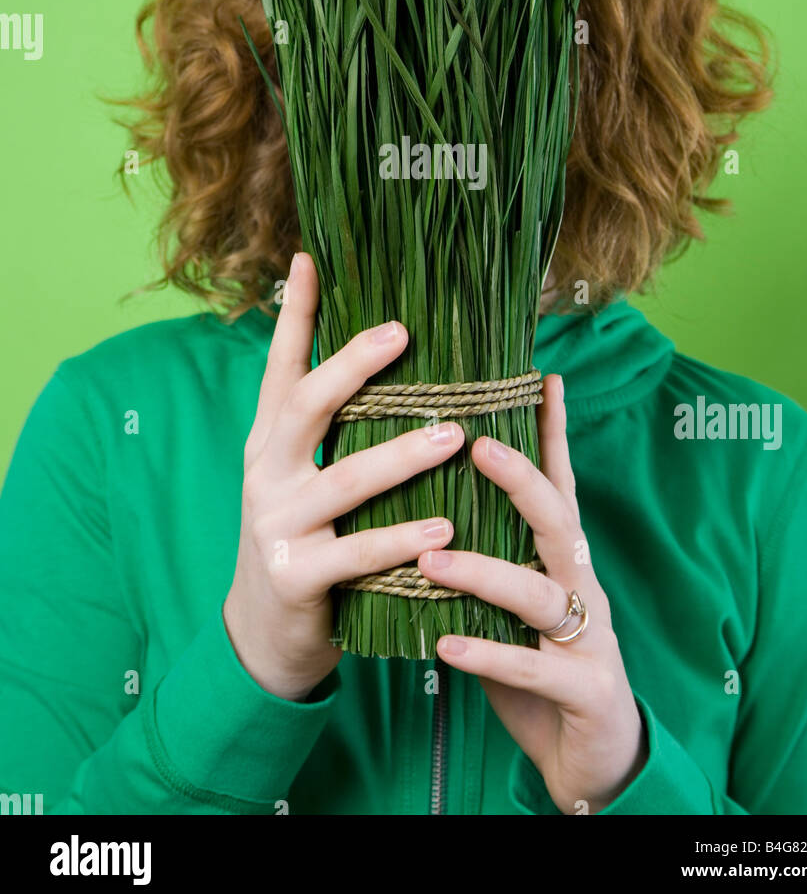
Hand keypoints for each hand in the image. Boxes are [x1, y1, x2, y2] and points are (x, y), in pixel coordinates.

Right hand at [223, 252, 463, 701]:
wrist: (265, 635)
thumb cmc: (305, 536)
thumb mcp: (302, 475)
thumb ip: (333, 426)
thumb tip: (386, 355)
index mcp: (270, 440)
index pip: (280, 367)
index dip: (295, 314)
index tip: (310, 258)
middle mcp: (266, 473)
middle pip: (303, 407)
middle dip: (350, 367)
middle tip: (402, 333)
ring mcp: (277, 525)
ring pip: (343, 481)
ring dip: (401, 457)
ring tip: (454, 435)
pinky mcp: (297, 576)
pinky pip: (356, 555)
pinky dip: (401, 538)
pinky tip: (446, 526)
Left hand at [417, 374, 646, 813]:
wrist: (595, 758)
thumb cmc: (542, 666)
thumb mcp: (516, 601)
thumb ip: (489, 555)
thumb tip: (431, 506)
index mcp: (565, 561)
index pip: (559, 484)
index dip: (554, 432)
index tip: (541, 376)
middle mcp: (582, 587)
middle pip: (559, 521)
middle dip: (524, 479)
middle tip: (476, 445)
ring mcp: (589, 638)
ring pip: (541, 594)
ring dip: (486, 573)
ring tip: (432, 560)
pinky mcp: (584, 691)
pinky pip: (531, 669)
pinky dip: (488, 656)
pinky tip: (444, 647)